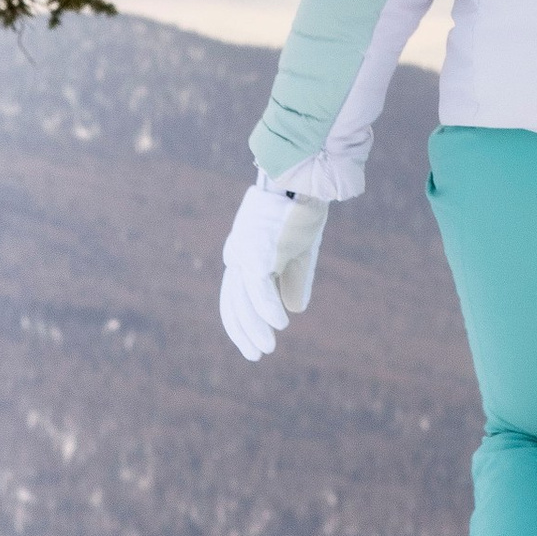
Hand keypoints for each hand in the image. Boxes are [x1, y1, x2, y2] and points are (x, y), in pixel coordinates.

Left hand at [220, 182, 328, 361]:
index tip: (252, 344)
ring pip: (244, 300)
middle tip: (256, 356)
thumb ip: (291, 279)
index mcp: (242, 254)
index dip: (241, 323)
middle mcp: (237, 254)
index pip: (234, 297)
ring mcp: (245, 252)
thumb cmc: (300, 212)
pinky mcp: (259, 250)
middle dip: (244, 332)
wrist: (303, 179)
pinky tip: (280, 324)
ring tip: (267, 348)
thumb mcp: (296, 252)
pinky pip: (259, 288)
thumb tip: (293, 311)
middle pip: (233, 302)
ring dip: (255, 328)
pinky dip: (268, 309)